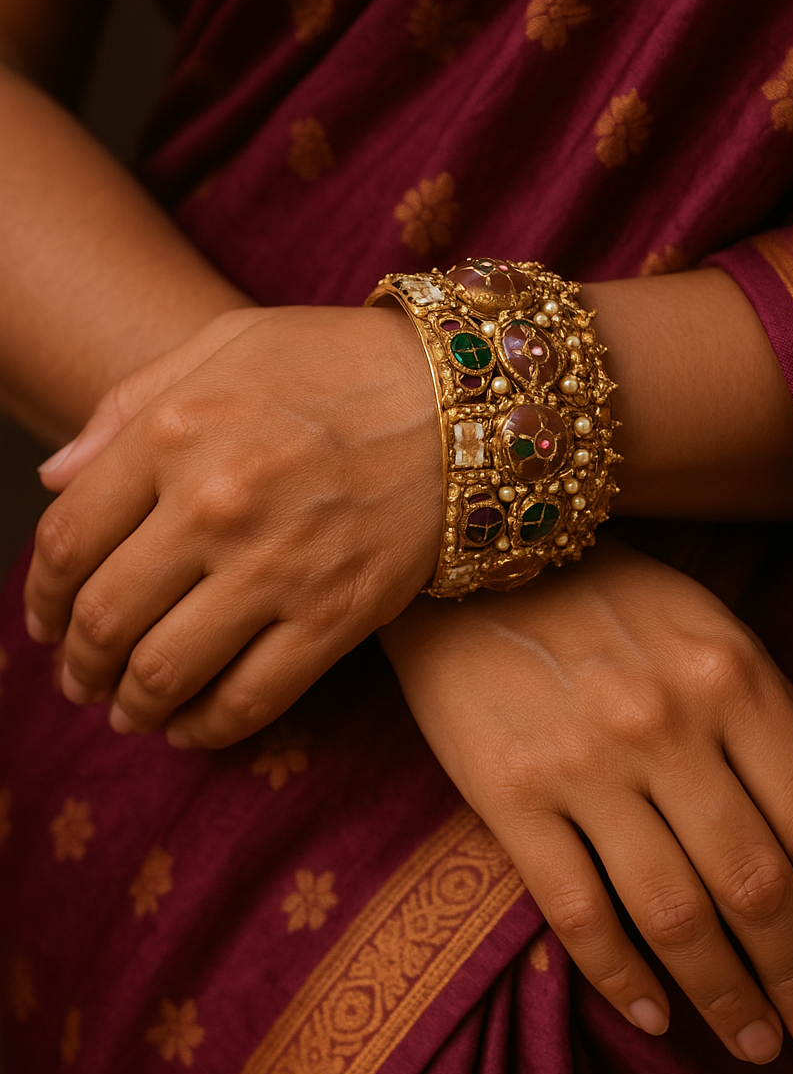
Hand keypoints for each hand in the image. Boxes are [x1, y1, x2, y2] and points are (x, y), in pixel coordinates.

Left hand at [24, 305, 441, 744]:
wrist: (468, 399)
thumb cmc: (340, 363)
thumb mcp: (227, 344)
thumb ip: (129, 403)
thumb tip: (52, 478)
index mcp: (174, 431)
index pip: (67, 542)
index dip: (42, 598)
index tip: (46, 621)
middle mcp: (214, 504)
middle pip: (106, 618)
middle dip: (79, 663)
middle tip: (79, 678)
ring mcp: (277, 567)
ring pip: (164, 673)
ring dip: (130, 705)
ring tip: (127, 709)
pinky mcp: (337, 617)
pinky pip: (249, 700)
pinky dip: (205, 729)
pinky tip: (191, 727)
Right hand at [381, 539, 792, 1062]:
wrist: (472, 555)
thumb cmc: (610, 596)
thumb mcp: (718, 634)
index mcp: (729, 675)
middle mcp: (663, 722)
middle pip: (754, 881)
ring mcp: (581, 762)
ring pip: (673, 912)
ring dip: (725, 993)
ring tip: (756, 1041)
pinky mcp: (507, 793)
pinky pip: (575, 908)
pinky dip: (620, 975)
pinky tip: (653, 1012)